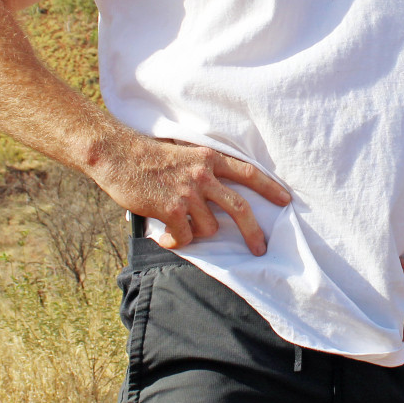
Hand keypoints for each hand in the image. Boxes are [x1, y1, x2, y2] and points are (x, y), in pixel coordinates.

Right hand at [91, 134, 290, 255]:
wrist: (118, 156)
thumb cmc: (148, 156)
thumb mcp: (183, 154)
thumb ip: (201, 170)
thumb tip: (216, 195)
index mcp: (209, 159)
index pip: (248, 173)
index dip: (269, 188)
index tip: (285, 200)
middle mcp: (203, 175)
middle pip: (240, 208)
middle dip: (253, 232)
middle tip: (260, 248)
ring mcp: (188, 193)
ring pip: (209, 227)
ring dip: (197, 232)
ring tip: (179, 227)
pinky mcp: (172, 210)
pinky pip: (187, 236)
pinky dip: (178, 241)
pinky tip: (166, 236)